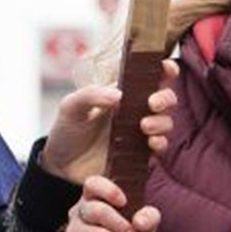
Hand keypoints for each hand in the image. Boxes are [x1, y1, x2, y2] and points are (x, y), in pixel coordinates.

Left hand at [40, 60, 180, 182]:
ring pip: (166, 121)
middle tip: (152, 103)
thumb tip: (118, 94)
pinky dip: (161, 142)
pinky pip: (160, 145)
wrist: (62, 165)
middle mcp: (135, 109)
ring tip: (144, 126)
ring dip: (162, 121)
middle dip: (166, 97)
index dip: (164, 68)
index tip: (168, 67)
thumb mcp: (71, 107)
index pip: (148, 75)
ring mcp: (139, 131)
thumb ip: (90, 95)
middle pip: (165, 98)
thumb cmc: (67, 129)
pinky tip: (151, 142)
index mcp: (121, 91)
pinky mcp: (140, 153)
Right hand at [63, 174, 159, 231]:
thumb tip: (140, 222)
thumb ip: (149, 218)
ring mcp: (74, 231)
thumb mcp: (143, 227)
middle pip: (96, 211)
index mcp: (95, 197)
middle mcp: (81, 211)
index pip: (93, 184)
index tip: (124, 202)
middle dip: (120, 225)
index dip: (108, 190)